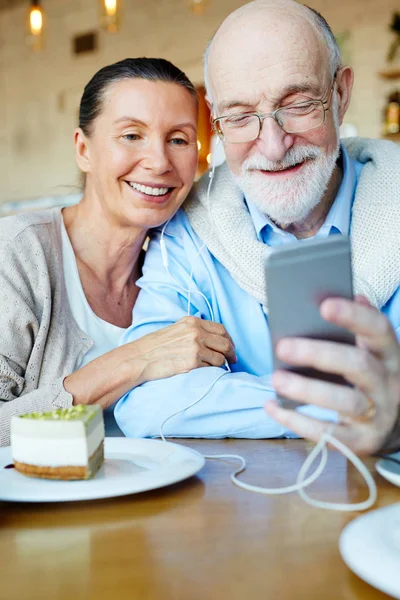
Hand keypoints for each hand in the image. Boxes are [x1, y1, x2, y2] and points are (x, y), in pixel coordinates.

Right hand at [129, 316, 236, 383]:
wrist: (139, 358)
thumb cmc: (153, 347)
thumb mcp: (175, 330)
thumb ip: (193, 331)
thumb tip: (211, 339)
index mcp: (192, 322)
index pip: (221, 329)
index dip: (229, 339)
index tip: (230, 347)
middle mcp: (196, 332)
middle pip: (225, 343)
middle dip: (231, 353)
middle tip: (232, 360)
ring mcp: (195, 347)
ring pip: (220, 357)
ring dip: (221, 364)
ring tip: (217, 368)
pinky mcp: (193, 362)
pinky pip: (211, 368)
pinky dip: (211, 371)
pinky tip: (206, 372)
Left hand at [265, 296, 399, 455]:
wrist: (393, 425)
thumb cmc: (369, 378)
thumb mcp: (370, 351)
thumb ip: (359, 327)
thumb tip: (354, 295)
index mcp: (390, 354)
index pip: (379, 329)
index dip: (354, 316)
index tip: (324, 305)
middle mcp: (390, 384)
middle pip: (359, 364)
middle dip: (319, 354)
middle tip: (282, 346)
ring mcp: (379, 414)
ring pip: (346, 402)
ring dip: (307, 390)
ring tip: (276, 379)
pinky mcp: (362, 441)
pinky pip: (329, 434)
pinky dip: (297, 421)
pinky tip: (272, 406)